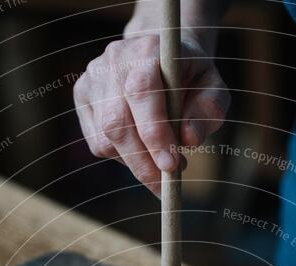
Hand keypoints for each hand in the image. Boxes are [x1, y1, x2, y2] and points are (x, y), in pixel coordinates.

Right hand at [73, 35, 228, 193]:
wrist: (162, 57)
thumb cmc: (191, 77)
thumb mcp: (213, 87)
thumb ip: (208, 110)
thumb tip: (188, 139)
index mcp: (148, 50)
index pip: (142, 92)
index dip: (154, 133)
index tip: (171, 166)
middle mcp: (114, 60)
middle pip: (117, 122)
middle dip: (142, 162)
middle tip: (164, 185)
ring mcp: (94, 77)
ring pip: (106, 138)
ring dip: (134, 162)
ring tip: (160, 163)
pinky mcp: (83, 95)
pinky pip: (98, 142)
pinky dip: (121, 157)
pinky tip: (141, 150)